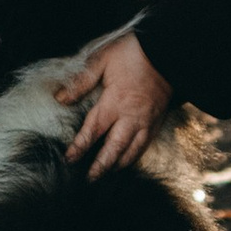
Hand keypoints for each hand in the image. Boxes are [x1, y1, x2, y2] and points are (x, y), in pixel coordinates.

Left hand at [54, 30, 173, 178]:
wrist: (170, 51)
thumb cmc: (134, 52)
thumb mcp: (103, 59)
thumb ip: (81, 81)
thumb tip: (61, 98)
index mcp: (114, 103)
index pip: (93, 131)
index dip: (80, 147)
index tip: (69, 159)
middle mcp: (131, 117)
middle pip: (114, 149)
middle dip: (101, 166)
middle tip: (89, 179)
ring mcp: (147, 121)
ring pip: (133, 151)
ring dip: (119, 164)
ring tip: (108, 173)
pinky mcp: (158, 120)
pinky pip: (146, 145)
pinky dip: (136, 156)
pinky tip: (129, 158)